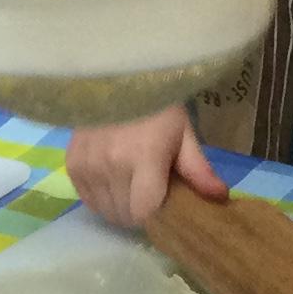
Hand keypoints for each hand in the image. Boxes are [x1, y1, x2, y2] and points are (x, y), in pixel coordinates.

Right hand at [68, 108, 226, 228]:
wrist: (115, 78)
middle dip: (137, 212)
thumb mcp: (183, 134)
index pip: (143, 212)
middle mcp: (111, 165)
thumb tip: (221, 198)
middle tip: (148, 195)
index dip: (154, 216)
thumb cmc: (156, 106)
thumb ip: (198, 170)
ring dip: (118, 207)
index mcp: (143, 158)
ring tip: (129, 188)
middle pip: (123, 215)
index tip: (162, 205)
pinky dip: (100, 198)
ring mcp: (87, 165)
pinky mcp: (71, 164)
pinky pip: (86, 199)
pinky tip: (111, 182)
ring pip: (104, 210)